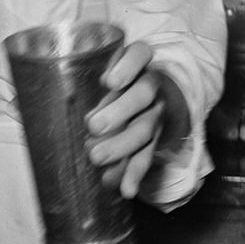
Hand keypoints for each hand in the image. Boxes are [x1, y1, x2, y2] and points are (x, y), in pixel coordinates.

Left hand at [83, 42, 185, 199]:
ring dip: (121, 146)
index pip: (139, 54)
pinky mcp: (157, 137)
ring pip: (145, 129)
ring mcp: (157, 113)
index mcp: (141, 61)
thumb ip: (97, 86)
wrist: (166, 90)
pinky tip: (124, 188)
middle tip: (93, 126)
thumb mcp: (114, 69)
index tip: (109, 81)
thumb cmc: (125, 76)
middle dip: (119, 112)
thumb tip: (78, 116)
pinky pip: (147, 155)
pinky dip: (135, 174)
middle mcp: (153, 86)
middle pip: (141, 96)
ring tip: (96, 157)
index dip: (126, 67)